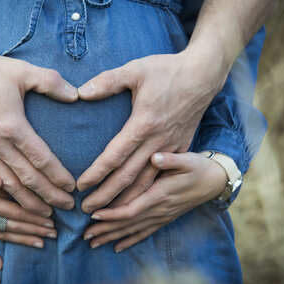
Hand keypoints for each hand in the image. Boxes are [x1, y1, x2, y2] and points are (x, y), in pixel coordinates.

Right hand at [0, 52, 78, 212]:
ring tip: (44, 213)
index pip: (41, 159)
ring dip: (27, 201)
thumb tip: (76, 95)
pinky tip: (14, 203)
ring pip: (8, 185)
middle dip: (48, 196)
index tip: (72, 188)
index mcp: (13, 127)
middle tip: (66, 208)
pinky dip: (4, 194)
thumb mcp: (22, 71)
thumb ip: (50, 82)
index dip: (58, 176)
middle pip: (27, 179)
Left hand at [76, 50, 225, 212]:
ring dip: (126, 200)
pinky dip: (147, 191)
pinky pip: (162, 176)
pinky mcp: (181, 148)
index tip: (80, 186)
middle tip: (86, 209)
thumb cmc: (168, 70)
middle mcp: (157, 141)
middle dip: (106, 196)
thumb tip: (81, 92)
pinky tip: (137, 201)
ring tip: (108, 214)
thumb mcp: (135, 70)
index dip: (96, 173)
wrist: (203, 74)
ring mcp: (171, 147)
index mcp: (143, 124)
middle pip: (129, 176)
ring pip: (147, 182)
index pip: (115, 156)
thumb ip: (107, 81)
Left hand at [82, 152, 226, 252]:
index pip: (132, 208)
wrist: (215, 181)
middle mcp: (160, 209)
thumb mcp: (187, 159)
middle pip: (128, 224)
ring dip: (113, 237)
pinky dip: (130, 240)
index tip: (94, 214)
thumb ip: (171, 159)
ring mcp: (162, 216)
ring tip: (93, 243)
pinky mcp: (165, 218)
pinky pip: (145, 233)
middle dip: (106, 230)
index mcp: (161, 194)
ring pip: (134, 230)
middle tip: (85, 235)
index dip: (112, 214)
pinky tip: (117, 247)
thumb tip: (156, 158)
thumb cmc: (198, 166)